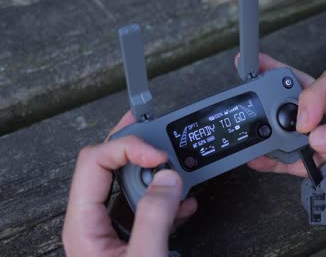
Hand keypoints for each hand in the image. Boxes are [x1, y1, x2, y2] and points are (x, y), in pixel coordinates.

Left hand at [62, 112, 196, 256]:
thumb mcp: (144, 256)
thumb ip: (155, 217)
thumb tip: (167, 178)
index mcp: (84, 224)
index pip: (94, 162)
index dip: (127, 147)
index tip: (157, 154)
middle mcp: (93, 221)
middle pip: (112, 165)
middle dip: (142, 153)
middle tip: (163, 138)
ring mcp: (112, 228)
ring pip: (132, 185)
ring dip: (160, 179)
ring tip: (181, 180)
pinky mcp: (131, 236)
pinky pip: (147, 205)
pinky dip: (167, 200)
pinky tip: (184, 204)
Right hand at [241, 54, 325, 255]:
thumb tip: (318, 133)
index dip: (314, 95)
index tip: (305, 121)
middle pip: (309, 92)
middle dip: (281, 84)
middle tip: (258, 78)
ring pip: (295, 122)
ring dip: (273, 120)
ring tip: (253, 116)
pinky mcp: (319, 165)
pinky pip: (290, 155)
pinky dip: (272, 155)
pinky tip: (259, 153)